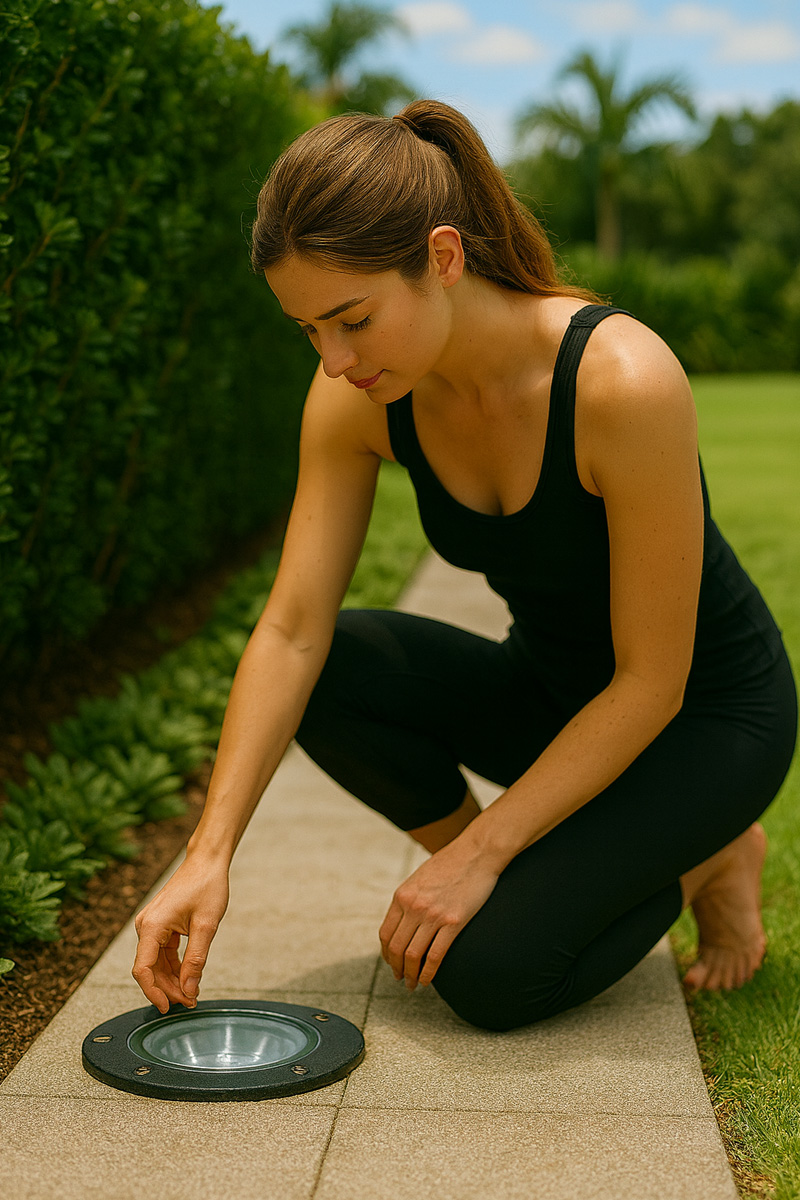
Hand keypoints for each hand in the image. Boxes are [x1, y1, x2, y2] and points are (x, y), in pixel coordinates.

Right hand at [132, 853, 229, 1013]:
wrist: (207, 861)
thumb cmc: (207, 885)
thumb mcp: (206, 926)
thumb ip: (196, 960)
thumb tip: (189, 989)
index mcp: (152, 926)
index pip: (143, 970)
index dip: (154, 993)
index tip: (169, 1007)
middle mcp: (146, 926)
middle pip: (150, 969)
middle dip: (169, 989)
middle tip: (191, 1001)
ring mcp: (152, 924)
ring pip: (157, 962)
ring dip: (172, 980)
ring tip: (192, 992)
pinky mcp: (161, 924)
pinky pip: (163, 952)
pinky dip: (175, 966)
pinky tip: (188, 976)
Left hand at [379, 840, 499, 990]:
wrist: (477, 852)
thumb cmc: (452, 863)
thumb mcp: (420, 878)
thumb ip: (410, 898)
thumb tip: (405, 920)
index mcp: (402, 895)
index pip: (386, 933)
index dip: (386, 954)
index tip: (391, 963)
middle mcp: (413, 906)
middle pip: (397, 948)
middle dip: (397, 969)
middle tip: (400, 979)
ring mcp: (433, 915)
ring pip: (413, 955)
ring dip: (411, 975)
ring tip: (413, 984)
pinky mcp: (453, 922)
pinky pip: (436, 955)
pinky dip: (429, 973)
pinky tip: (428, 981)